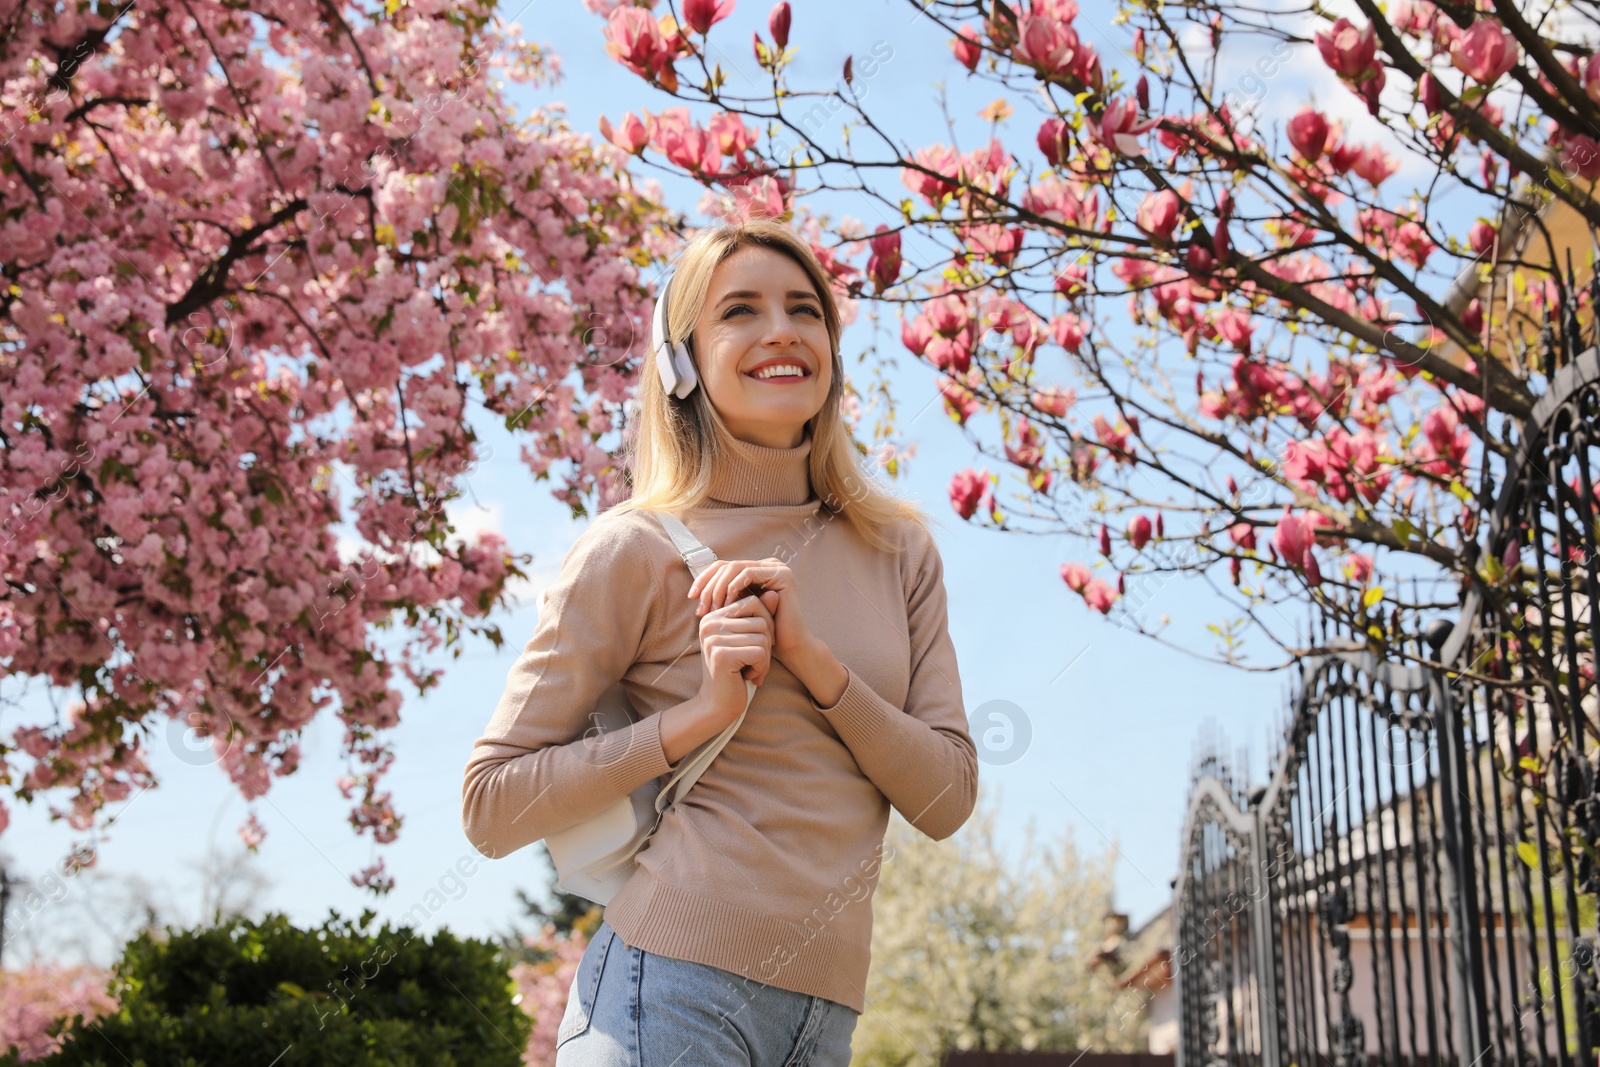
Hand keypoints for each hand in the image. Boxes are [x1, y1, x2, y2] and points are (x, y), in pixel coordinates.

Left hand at [688, 557, 814, 664]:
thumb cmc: (761, 635)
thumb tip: (694, 590)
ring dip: (719, 587)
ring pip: (735, 567)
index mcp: (755, 571)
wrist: (789, 648)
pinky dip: (734, 586)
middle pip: (726, 565)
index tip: (691, 598)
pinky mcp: (782, 574)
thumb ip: (722, 598)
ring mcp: (776, 567)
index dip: (704, 579)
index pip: (722, 567)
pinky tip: (727, 604)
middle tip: (700, 607)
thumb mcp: (735, 611)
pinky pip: (749, 572)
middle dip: (709, 585)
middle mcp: (766, 565)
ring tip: (713, 608)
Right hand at [694, 592, 775, 729]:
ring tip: (752, 669)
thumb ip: (759, 616)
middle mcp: (710, 623)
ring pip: (762, 636)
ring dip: (765, 657)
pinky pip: (759, 652)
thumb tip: (773, 592)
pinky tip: (749, 676)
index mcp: (713, 616)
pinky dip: (762, 667)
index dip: (765, 622)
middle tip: (756, 660)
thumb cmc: (735, 670)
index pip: (752, 602)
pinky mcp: (721, 655)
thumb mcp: (747, 640)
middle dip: (766, 642)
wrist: (718, 704)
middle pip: (760, 619)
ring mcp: (714, 638)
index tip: (759, 644)